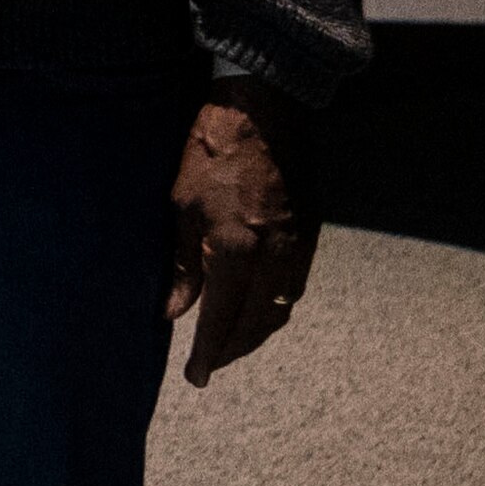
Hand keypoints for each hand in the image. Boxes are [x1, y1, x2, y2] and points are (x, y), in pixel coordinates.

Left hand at [167, 84, 318, 387]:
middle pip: (257, 325)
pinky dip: (275, 307)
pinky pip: (295, 286)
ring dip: (257, 333)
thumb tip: (174, 313)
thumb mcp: (181, 206)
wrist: (266, 107)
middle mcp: (273, 255)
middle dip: (233, 352)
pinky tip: (258, 309)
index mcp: (235, 250)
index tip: (195, 378)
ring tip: (231, 344)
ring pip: (281, 309)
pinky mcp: (310, 231)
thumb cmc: (212, 150)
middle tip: (210, 367)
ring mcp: (298, 245)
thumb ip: (181, 265)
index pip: (221, 321)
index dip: (207, 354)